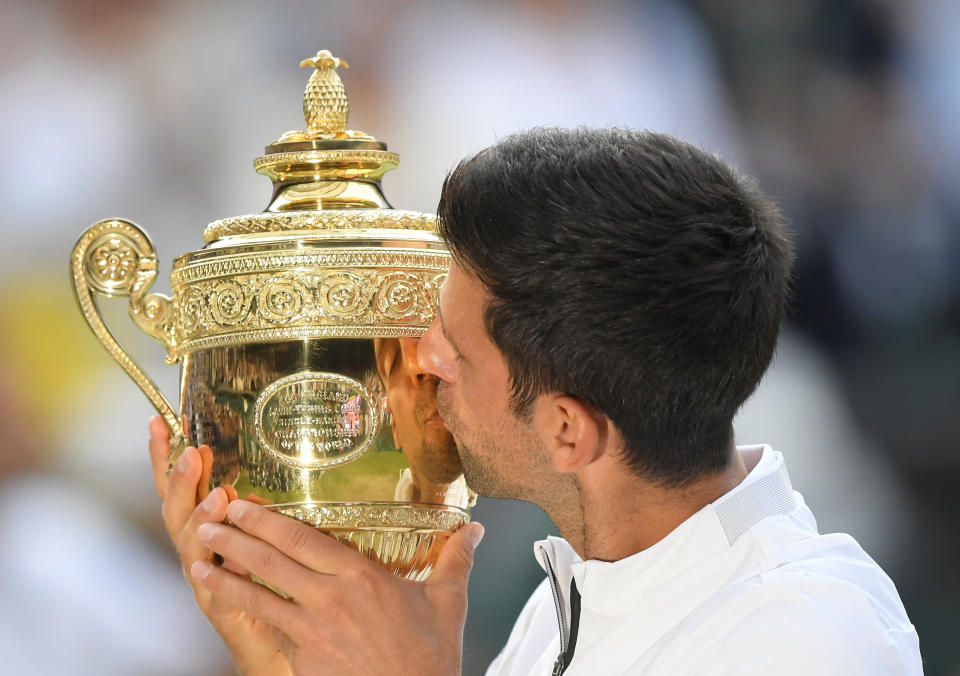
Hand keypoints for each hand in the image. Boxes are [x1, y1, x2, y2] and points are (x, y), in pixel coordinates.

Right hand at [149, 416, 292, 675]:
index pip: (180, 488)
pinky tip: (233, 550)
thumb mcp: (258, 537)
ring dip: (202, 518)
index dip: (166, 458)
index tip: (160, 423)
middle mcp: (196, 552)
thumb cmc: (266, 585)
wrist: (271, 643)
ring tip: (218, 496)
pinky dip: (224, 565)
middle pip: (176, 511)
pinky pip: (219, 584)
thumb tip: (249, 487)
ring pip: (192, 546)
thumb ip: (250, 512)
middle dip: (181, 481)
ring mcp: (204, 580)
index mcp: (204, 530)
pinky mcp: (221, 607)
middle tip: (191, 452)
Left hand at [190, 498, 484, 675]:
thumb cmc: (430, 658)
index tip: (243, 504)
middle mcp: (330, 598)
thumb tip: (476, 530)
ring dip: (224, 577)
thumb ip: (455, 560)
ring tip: (196, 562)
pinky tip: (223, 607)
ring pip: (258, 596)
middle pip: (273, 560)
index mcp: (360, 576)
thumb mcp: (448, 603)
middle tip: (208, 520)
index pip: (303, 538)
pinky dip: (242, 615)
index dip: (267, 520)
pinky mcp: (304, 660)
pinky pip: (267, 631)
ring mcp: (312, 632)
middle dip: (235, 538)